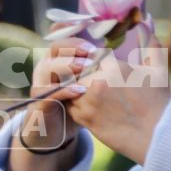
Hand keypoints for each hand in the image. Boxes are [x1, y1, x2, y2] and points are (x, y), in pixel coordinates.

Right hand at [16, 38, 94, 153]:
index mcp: (59, 58)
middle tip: (92, 53)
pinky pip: (46, 93)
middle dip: (74, 47)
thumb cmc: (77, 104)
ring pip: (47, 67)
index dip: (77, 39)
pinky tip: (79, 91)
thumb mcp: (90, 84)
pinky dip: (63, 90)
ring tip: (85, 68)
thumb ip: (101, 68)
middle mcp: (47, 67)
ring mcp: (40, 84)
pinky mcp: (38, 102)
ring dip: (66, 65)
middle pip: (55, 47)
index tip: (97, 44)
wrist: (57, 131)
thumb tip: (132, 55)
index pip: (64, 39)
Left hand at [56, 40, 170, 164]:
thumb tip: (145, 21)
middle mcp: (96, 82)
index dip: (87, 54)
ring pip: (68, 85)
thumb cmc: (159, 102)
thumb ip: (150, 43)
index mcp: (112, 67)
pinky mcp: (84, 118)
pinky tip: (82, 100)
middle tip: (80, 71)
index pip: (88, 52)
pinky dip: (72, 100)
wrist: (156, 136)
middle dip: (77, 69)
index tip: (90, 57)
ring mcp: (88, 101)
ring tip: (81, 85)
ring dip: (72, 84)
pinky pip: (68, 104)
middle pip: (74, 68)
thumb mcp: (158, 69)